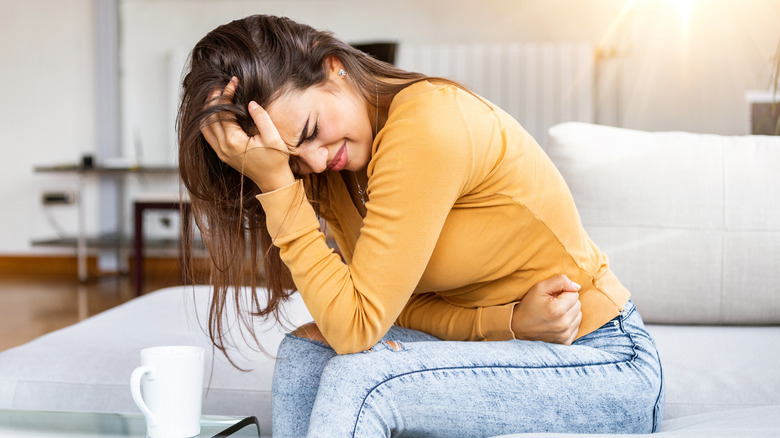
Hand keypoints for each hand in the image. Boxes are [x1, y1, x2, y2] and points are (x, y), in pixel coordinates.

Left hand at [200, 77, 294, 191]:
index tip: (233, 82)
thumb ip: (262, 118)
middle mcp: (223, 147)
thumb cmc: (276, 160)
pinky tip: (216, 113)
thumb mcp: (273, 137)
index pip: (223, 111)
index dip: (226, 94)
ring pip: (204, 127)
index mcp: (234, 141)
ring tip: (216, 97)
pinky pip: (208, 135)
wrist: (273, 181)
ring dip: (207, 110)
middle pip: (209, 117)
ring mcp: (221, 152)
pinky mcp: (222, 155)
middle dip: (213, 99)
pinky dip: (208, 121)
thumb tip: (250, 103)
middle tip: (220, 86)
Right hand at [511, 274, 581, 344]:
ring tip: (555, 314)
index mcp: (558, 309)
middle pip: (578, 305)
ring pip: (578, 316)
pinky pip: (576, 328)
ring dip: (569, 313)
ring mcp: (565, 335)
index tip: (552, 297)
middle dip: (567, 302)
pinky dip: (569, 324)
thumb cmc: (529, 306)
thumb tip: (577, 286)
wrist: (517, 327)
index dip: (563, 293)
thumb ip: (560, 281)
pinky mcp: (565, 342)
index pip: (575, 294)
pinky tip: (557, 323)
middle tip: (553, 305)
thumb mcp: (539, 287)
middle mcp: (563, 324)